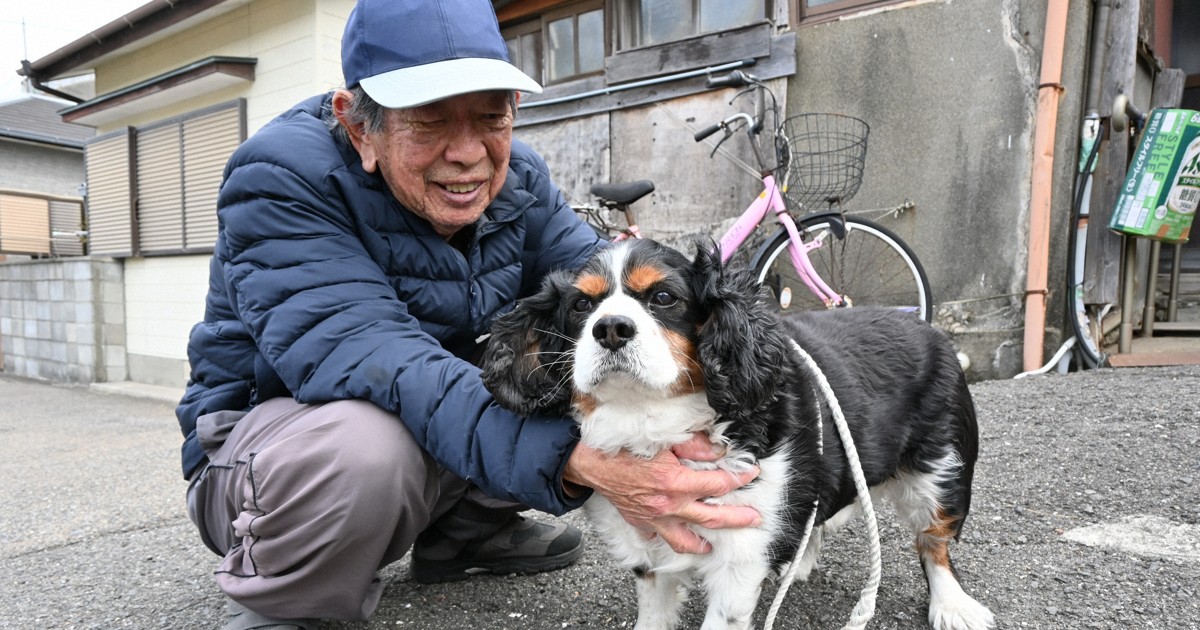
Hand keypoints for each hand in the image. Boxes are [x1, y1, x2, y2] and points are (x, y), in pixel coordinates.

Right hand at [563, 433, 761, 553]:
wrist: (592, 463)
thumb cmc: (625, 449)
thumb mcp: (664, 441)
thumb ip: (694, 446)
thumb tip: (718, 452)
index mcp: (676, 482)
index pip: (718, 484)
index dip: (739, 479)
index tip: (751, 474)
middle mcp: (668, 506)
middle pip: (712, 518)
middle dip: (737, 519)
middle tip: (754, 519)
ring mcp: (654, 519)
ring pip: (685, 540)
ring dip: (703, 544)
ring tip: (713, 544)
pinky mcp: (640, 523)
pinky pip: (659, 538)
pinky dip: (670, 539)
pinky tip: (678, 536)